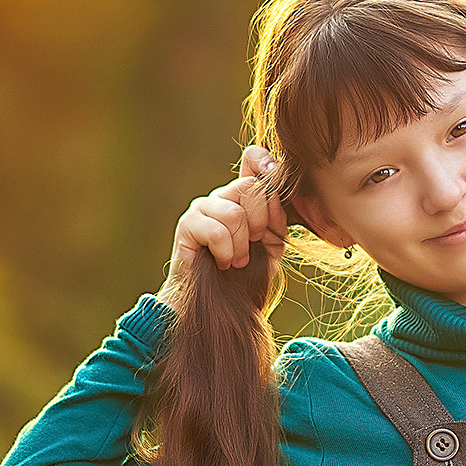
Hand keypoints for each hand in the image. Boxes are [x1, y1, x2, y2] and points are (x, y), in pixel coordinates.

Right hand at [160, 144, 287, 304]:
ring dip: (241, 245)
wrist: (220, 306)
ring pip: (234, 213)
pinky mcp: (187, 225)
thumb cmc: (246, 276)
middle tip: (253, 244)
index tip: (274, 180)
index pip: (253, 159)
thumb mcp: (272, 244)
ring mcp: (202, 208)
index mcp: (243, 197)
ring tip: (237, 261)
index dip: (266, 164)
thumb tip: (276, 192)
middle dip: (259, 221)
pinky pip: (217, 231)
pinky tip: (222, 263)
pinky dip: (225, 252)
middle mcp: (221, 197)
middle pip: (249, 187)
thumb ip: (277, 217)